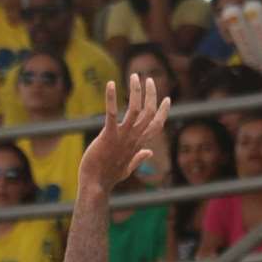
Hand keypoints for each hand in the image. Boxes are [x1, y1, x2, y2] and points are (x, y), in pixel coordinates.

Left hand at [79, 73, 170, 196]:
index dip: (163, 112)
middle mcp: (133, 138)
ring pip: (136, 110)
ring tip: (134, 76)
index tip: (166, 99)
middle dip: (151, 94)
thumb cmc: (108, 177)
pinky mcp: (107, 136)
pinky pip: (112, 113)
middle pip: (149, 113)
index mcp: (138, 144)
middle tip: (148, 79)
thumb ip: (140, 158)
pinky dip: (111, 98)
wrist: (95, 186)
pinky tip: (110, 84)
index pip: (156, 125)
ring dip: (136, 91)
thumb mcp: (128, 168)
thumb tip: (150, 153)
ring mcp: (122, 137)